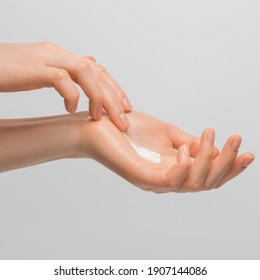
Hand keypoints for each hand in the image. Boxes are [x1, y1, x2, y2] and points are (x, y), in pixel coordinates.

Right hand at [0, 42, 131, 130]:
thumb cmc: (8, 71)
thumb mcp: (40, 72)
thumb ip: (63, 74)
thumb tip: (81, 82)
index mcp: (61, 56)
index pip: (97, 69)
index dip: (114, 88)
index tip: (124, 107)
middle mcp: (58, 54)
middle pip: (97, 72)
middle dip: (114, 97)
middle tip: (123, 120)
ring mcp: (46, 59)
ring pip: (85, 72)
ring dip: (98, 96)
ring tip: (99, 117)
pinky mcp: (33, 68)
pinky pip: (61, 79)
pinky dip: (71, 95)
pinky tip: (71, 110)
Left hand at [79, 111, 254, 192]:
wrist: (98, 125)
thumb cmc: (130, 129)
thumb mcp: (168, 133)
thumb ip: (190, 142)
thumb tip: (217, 148)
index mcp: (175, 169)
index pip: (208, 176)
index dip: (230, 167)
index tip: (246, 150)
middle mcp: (168, 180)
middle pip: (206, 183)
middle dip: (226, 164)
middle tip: (236, 139)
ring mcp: (154, 181)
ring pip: (193, 183)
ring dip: (208, 160)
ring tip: (210, 136)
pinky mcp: (141, 177)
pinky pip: (170, 181)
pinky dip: (184, 166)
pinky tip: (185, 149)